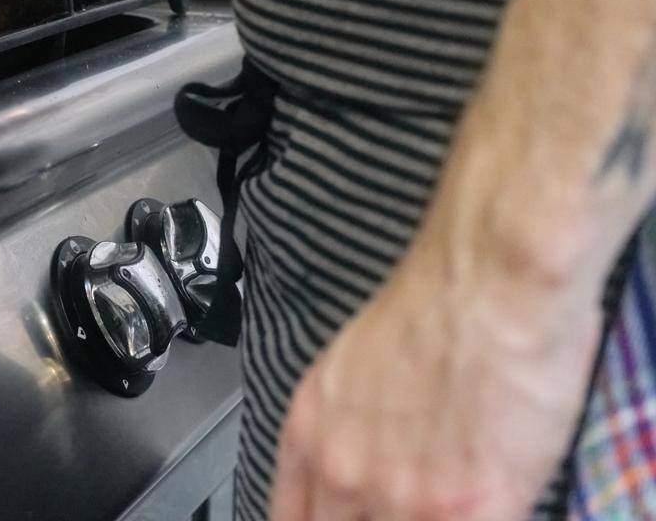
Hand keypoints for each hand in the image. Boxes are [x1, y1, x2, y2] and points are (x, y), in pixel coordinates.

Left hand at [269, 236, 602, 520]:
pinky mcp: (465, 512)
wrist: (490, 281)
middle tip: (399, 510)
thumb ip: (352, 428)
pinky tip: (482, 510)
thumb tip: (369, 465)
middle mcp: (342, 470)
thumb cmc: (436, 304)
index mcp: (310, 431)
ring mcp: (401, 499)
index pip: (288, 517)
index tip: (338, 518)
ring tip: (441, 504)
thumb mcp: (356, 369)